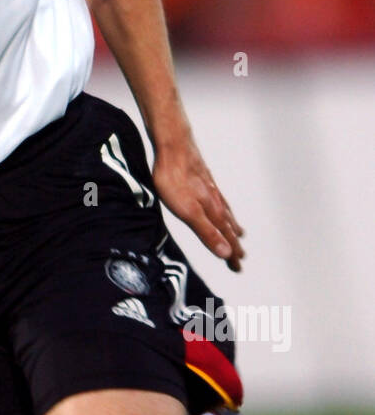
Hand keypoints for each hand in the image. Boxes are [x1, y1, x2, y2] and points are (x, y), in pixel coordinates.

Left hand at [152, 138, 244, 271]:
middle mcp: (216, 202)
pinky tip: (220, 203)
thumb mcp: (188, 212)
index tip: (238, 268)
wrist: (173, 146)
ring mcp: (210, 189)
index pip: (226, 240)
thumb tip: (226, 254)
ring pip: (225, 212)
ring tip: (239, 233)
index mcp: (213, 213)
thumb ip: (207, 232)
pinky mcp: (203, 179)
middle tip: (240, 258)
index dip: (231, 255)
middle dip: (233, 244)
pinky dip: (224, 208)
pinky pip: (218, 198)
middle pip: (227, 228)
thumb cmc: (176, 180)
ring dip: (231, 226)